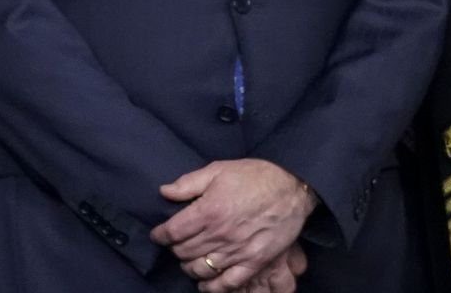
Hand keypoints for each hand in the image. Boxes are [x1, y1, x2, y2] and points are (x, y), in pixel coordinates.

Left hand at [152, 158, 316, 291]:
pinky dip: (213, 287)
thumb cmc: (254, 176)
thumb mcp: (218, 170)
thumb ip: (188, 183)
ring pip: (201, 269)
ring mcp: (237, 251)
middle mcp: (219, 234)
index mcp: (208, 211)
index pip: (172, 232)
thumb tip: (164, 192)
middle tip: (176, 243)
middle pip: (184, 251)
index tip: (158, 234)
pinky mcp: (254, 262)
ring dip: (189, 266)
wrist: (291, 186)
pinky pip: (228, 283)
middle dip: (175, 248)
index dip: (160, 234)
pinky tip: (205, 283)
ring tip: (189, 260)